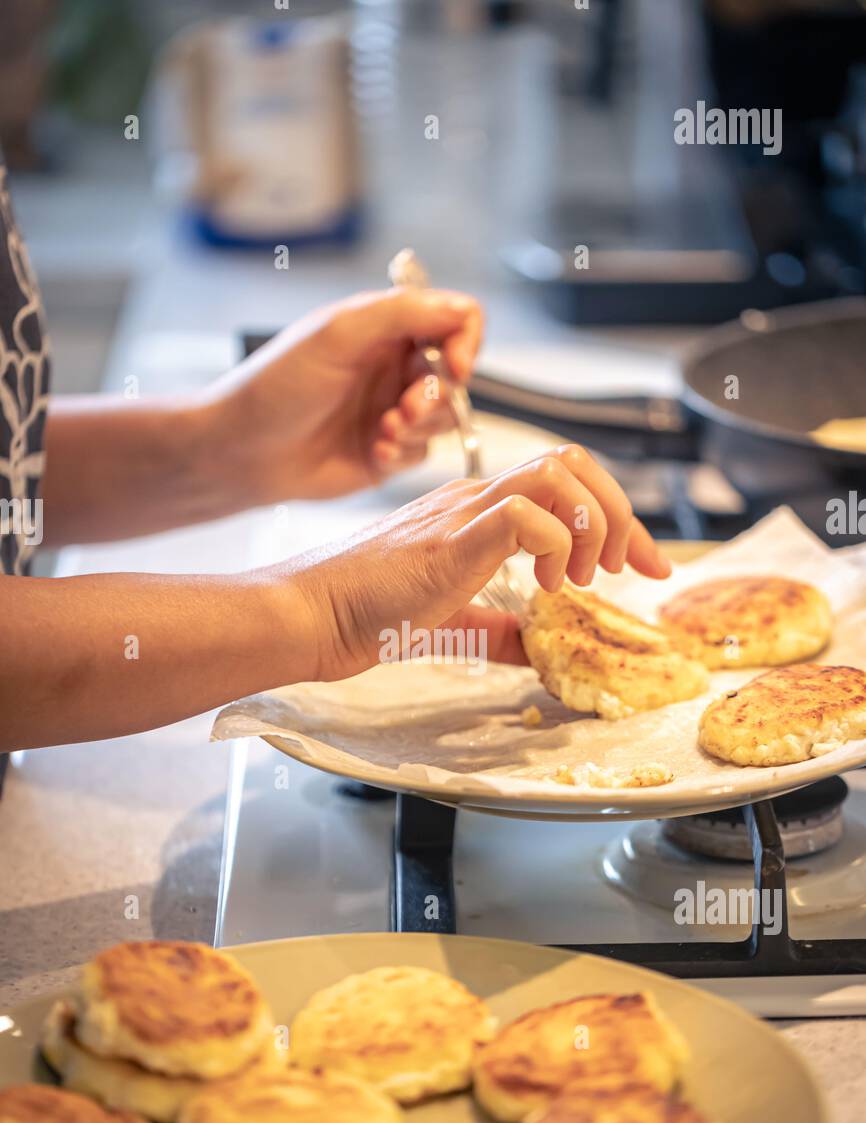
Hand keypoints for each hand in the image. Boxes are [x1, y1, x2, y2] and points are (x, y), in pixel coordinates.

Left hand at [202, 288, 483, 503]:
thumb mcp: (339, 334)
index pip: (456, 319)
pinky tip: (373, 453)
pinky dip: (404, 453)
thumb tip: (462, 311)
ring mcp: (392, 410)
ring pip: (445, 418)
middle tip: (403, 410)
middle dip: (437, 396)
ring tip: (384, 432)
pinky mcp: (386, 453)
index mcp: (386, 327)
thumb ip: (403, 312)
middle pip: (457, 375)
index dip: (467, 342)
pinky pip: (422, 453)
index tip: (456, 367)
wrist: (243, 450)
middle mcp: (394, 366)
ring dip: (421, 427)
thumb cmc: (278, 386)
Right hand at [276, 445, 670, 681]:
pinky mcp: (453, 535)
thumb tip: (539, 649)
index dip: (620, 517)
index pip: (565, 482)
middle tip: (632, 567)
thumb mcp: (451, 623)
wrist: (310, 614)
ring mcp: (462, 510)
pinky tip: (546, 585)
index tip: (647, 565)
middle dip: (623, 511)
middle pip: (573, 460)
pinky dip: (558, 546)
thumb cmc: (363, 614)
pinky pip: (528, 513)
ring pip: (558, 472)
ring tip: (583, 576)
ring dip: (592, 522)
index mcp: (475, 510)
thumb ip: (497, 631)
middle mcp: (474, 497)